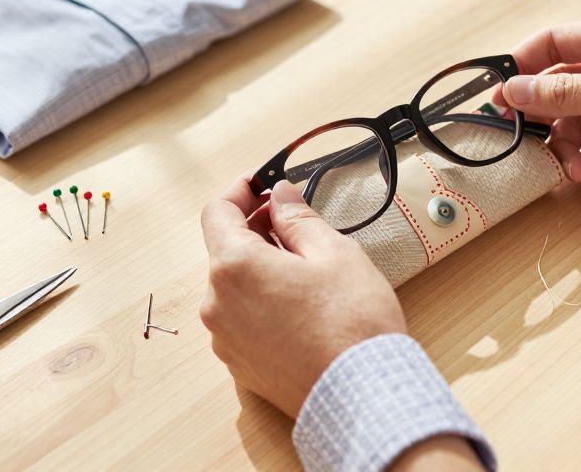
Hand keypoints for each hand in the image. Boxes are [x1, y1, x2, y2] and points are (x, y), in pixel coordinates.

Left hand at [199, 178, 405, 416]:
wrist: (363, 396)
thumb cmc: (353, 323)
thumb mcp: (334, 252)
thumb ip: (298, 218)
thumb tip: (280, 196)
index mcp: (234, 267)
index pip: (217, 212)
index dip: (240, 192)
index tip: (261, 184)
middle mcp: (217, 303)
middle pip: (225, 250)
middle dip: (256, 230)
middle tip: (295, 222)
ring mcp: (225, 339)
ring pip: (234, 287)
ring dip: (260, 268)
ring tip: (305, 269)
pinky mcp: (239, 365)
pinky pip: (242, 320)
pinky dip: (262, 302)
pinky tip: (299, 305)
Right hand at [494, 14, 580, 195]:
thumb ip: (566, 94)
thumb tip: (513, 90)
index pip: (554, 44)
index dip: (523, 68)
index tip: (498, 96)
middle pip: (560, 92)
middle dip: (545, 120)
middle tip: (527, 144)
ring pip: (577, 127)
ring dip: (570, 151)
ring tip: (576, 170)